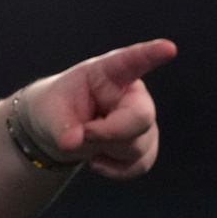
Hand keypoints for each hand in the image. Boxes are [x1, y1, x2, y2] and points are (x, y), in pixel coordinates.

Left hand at [18, 39, 177, 178]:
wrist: (58, 132)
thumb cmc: (55, 110)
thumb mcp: (49, 113)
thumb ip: (61, 128)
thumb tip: (73, 144)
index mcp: (107, 74)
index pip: (131, 61)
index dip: (150, 55)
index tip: (167, 48)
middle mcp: (132, 94)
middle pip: (141, 117)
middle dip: (110, 134)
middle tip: (80, 136)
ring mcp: (141, 120)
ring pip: (139, 145)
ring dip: (106, 151)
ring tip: (85, 140)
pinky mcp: (145, 145)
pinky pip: (140, 164)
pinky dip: (114, 169)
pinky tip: (96, 159)